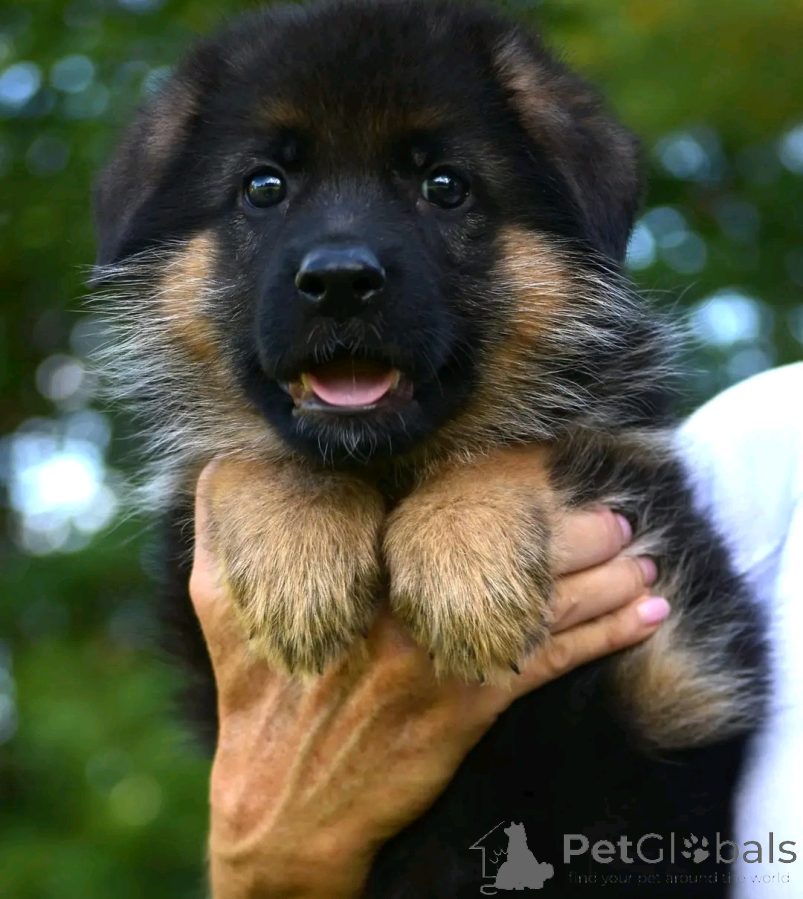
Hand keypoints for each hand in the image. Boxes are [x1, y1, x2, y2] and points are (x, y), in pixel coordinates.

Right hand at [191, 465, 668, 897]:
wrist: (280, 804)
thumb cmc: (256, 694)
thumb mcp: (219, 603)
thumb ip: (223, 527)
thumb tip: (225, 465)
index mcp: (357, 567)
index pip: (443, 508)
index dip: (501, 481)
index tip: (543, 461)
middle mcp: (407, 604)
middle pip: (511, 551)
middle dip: (573, 530)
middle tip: (616, 513)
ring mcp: (443, 655)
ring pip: (541, 600)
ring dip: (603, 576)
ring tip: (645, 558)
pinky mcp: (468, 706)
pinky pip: (550, 660)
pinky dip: (605, 636)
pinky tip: (645, 618)